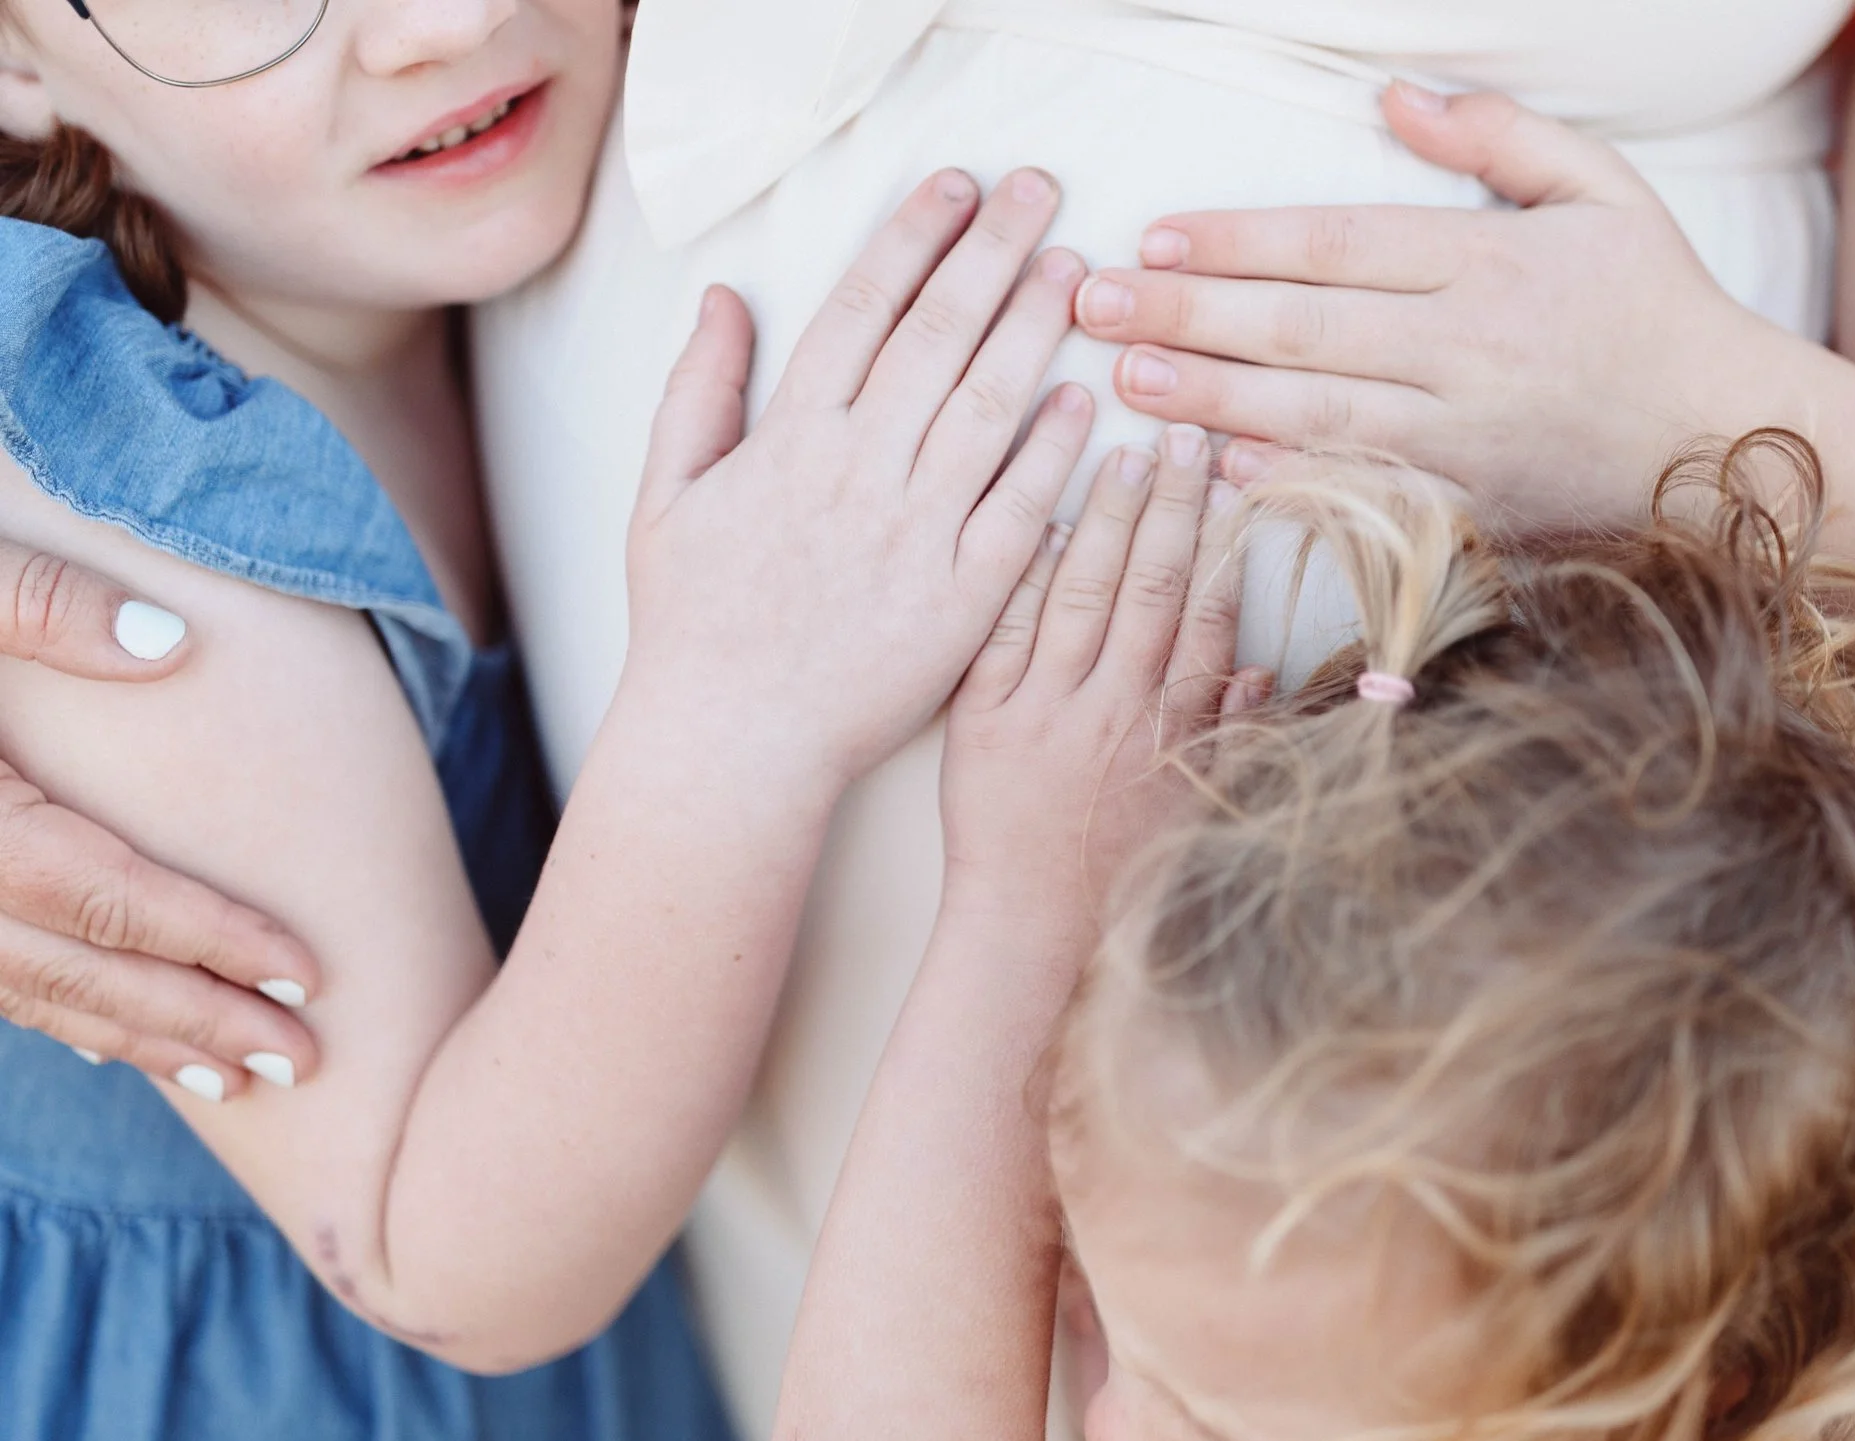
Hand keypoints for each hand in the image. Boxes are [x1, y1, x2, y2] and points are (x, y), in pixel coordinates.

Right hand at [0, 535, 318, 1097]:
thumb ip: (42, 603)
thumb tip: (173, 643)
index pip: (107, 895)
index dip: (213, 942)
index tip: (310, 978)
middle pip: (79, 972)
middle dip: (196, 1023)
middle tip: (304, 1063)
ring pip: (30, 995)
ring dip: (136, 1040)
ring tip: (235, 1077)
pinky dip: (59, 1014)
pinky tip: (116, 1038)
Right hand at [628, 168, 1096, 795]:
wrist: (733, 740)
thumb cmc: (693, 622)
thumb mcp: (668, 494)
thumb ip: (699, 390)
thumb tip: (723, 297)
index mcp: (790, 437)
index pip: (864, 307)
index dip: (914, 237)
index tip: (957, 186)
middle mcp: (859, 471)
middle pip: (938, 335)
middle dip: (993, 252)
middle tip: (1043, 190)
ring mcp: (915, 533)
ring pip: (988, 408)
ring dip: (1034, 331)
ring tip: (1077, 269)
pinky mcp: (962, 598)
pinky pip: (1019, 510)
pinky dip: (1053, 454)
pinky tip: (1087, 399)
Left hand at [940, 423, 1253, 938]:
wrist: (1030, 930)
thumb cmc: (1115, 876)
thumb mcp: (1190, 810)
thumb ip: (1226, 736)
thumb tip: (1257, 667)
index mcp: (1169, 731)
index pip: (1205, 618)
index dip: (1221, 547)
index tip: (1233, 487)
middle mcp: (1112, 710)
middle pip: (1150, 585)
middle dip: (1170, 506)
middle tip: (1184, 438)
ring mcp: (1045, 708)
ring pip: (1083, 592)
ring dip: (1105, 517)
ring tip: (1122, 453)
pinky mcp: (983, 717)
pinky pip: (1008, 628)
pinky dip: (1027, 572)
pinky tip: (1039, 517)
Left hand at [1071, 86, 1757, 524]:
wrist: (1728, 440)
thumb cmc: (1658, 304)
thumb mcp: (1600, 189)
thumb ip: (1496, 135)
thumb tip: (1391, 96)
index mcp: (1489, 263)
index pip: (1336, 245)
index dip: (1238, 242)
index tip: (1155, 238)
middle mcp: (1468, 350)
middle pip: (1303, 329)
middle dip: (1187, 317)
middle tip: (1093, 308)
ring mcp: (1465, 436)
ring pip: (1315, 414)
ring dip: (1209, 399)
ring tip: (1124, 382)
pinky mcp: (1471, 506)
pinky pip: (1364, 493)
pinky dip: (1289, 483)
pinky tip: (1215, 469)